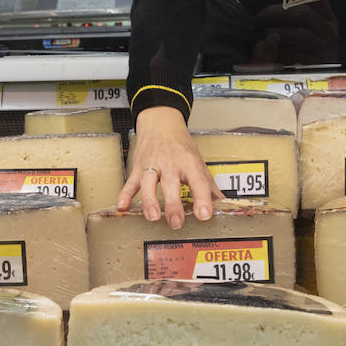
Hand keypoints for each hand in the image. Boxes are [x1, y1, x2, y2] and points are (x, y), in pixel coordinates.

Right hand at [117, 106, 222, 228]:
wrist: (161, 122)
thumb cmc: (181, 146)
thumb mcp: (198, 161)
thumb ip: (208, 184)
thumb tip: (222, 203)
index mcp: (189, 163)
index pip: (198, 181)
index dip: (202, 198)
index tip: (205, 215)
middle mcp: (170, 164)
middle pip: (171, 184)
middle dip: (173, 204)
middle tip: (176, 222)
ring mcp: (152, 165)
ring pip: (148, 183)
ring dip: (149, 200)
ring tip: (153, 217)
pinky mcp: (138, 168)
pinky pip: (130, 182)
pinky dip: (125, 194)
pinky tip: (122, 206)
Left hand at [250, 2, 339, 65]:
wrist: (318, 75)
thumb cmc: (305, 45)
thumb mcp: (305, 23)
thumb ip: (294, 6)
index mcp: (327, 15)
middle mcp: (329, 29)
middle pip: (302, 14)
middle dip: (275, 13)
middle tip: (258, 18)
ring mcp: (325, 46)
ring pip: (298, 33)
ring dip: (275, 32)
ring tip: (261, 34)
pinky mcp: (317, 63)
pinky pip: (295, 54)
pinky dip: (278, 50)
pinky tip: (268, 48)